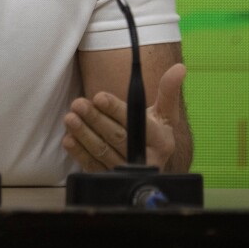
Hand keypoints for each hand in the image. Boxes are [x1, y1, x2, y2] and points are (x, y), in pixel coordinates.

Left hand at [62, 63, 185, 171]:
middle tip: (78, 104)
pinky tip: (69, 139)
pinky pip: (93, 167)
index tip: (99, 96)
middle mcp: (146, 158)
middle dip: (95, 119)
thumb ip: (168, 90)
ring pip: (103, 152)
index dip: (116, 110)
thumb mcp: (165, 113)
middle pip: (117, 137)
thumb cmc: (156, 132)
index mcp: (161, 140)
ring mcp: (127, 172)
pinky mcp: (111, 180)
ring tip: (70, 118)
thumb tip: (180, 67)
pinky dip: (79, 153)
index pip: (136, 123)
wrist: (151, 162)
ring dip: (84, 134)